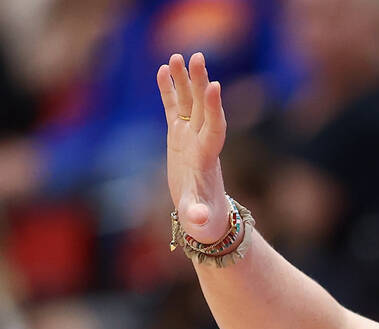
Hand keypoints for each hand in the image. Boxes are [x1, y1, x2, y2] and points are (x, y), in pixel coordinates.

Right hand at [156, 52, 229, 243]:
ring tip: (176, 56)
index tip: (215, 86)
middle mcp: (201, 143)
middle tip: (197, 57)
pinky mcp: (178, 138)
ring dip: (184, 81)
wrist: (207, 218)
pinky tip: (163, 70)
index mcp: (207, 159)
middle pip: (202, 108)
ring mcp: (190, 138)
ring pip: (188, 104)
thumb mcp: (200, 221)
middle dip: (199, 83)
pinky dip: (170, 91)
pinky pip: (174, 110)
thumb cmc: (205, 221)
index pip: (214, 128)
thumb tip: (196, 218)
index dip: (214, 108)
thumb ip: (197, 216)